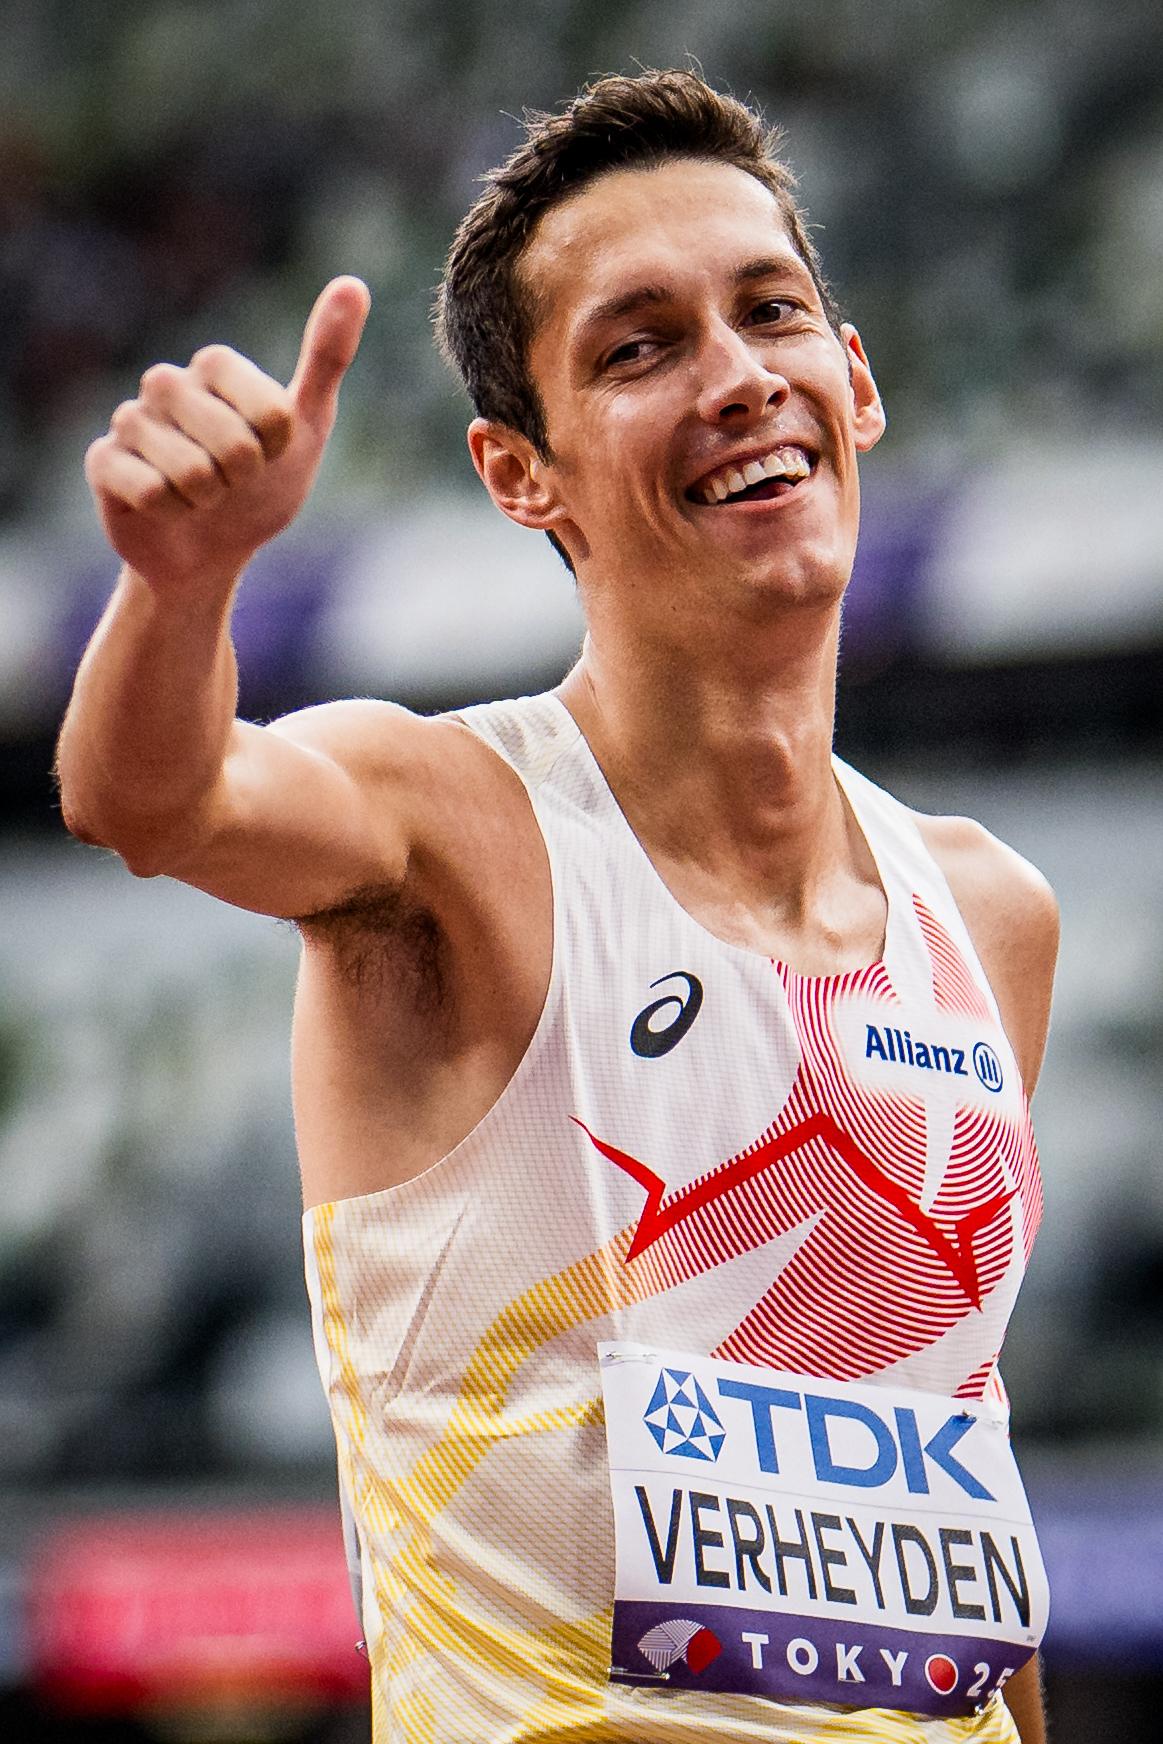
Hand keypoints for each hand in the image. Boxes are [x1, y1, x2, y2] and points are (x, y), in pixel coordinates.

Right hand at [84, 276, 370, 594]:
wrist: (210, 552)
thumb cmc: (261, 487)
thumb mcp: (307, 426)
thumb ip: (327, 356)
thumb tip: (353, 284)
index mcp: (216, 364)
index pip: (273, 411)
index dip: (280, 447)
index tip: (270, 452)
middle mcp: (166, 382)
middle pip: (236, 445)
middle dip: (245, 479)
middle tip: (231, 480)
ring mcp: (129, 420)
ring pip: (193, 473)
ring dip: (208, 499)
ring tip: (198, 494)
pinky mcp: (102, 461)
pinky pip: (151, 494)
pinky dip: (172, 514)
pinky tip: (165, 508)